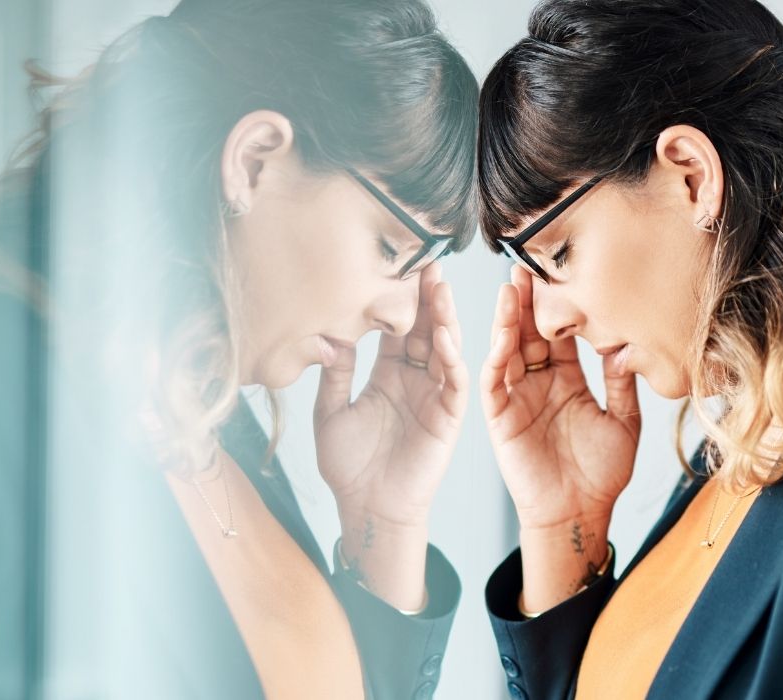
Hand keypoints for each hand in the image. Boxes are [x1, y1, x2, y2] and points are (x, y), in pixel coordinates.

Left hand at [314, 261, 468, 527]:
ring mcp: (434, 396)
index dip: (398, 300)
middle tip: (427, 261)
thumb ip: (335, 373)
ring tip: (440, 288)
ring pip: (444, 348)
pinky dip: (452, 358)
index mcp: (388, 375)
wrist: (367, 508)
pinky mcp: (448, 416)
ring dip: (443, 319)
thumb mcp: (330, 413)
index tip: (396, 267)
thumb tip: (329, 333)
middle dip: (427, 297)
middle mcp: (415, 380)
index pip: (397, 329)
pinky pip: (453, 382)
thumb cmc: (349, 467)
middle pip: (424, 330)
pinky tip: (445, 336)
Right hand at [481, 264, 640, 531]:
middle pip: (530, 334)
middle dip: (528, 301)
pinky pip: (495, 381)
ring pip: (509, 350)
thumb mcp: (623, 422)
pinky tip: (503, 332)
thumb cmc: (602, 474)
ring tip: (512, 287)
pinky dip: (497, 355)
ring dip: (509, 319)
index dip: (561, 307)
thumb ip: (622, 383)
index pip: (561, 335)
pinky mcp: (501, 416)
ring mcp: (518, 398)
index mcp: (568, 381)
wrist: (579, 513)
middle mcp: (540, 384)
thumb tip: (627, 343)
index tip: (565, 275)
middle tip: (529, 264)